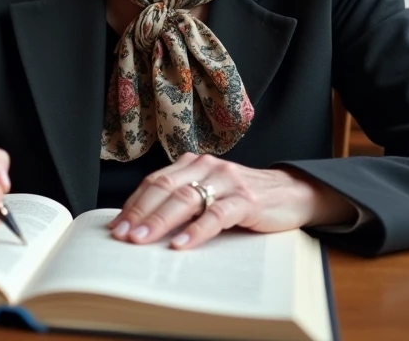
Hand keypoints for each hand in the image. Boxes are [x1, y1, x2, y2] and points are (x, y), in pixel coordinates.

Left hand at [108, 153, 355, 249]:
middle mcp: (208, 166)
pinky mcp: (246, 200)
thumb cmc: (244, 198)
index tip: (116, 226)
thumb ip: (183, 201)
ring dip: (161, 221)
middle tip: (123, 235)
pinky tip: (182, 244)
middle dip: (140, 213)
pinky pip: (216, 215)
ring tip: (143, 240)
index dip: (134, 203)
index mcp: (194, 164)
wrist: (292, 193)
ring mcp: (227, 181)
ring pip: (186, 199)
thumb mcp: (210, 193)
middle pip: (165, 188)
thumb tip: (143, 225)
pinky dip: (196, 231)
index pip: (155, 181)